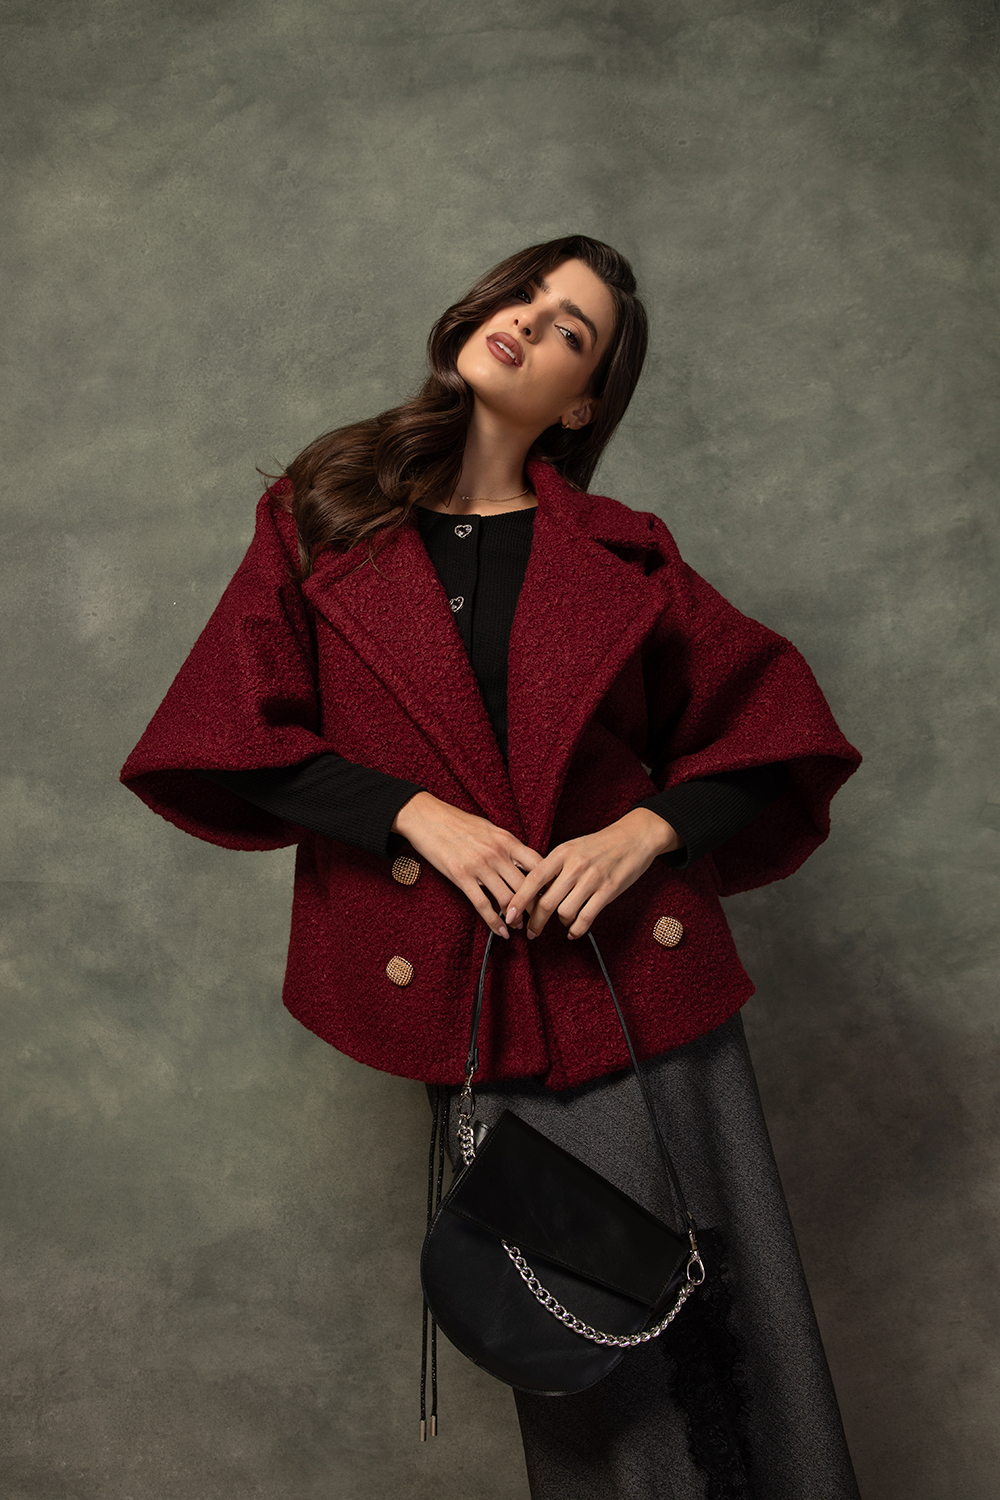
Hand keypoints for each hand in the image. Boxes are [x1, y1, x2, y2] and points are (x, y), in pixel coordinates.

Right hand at [392, 791, 542, 938]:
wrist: (427, 817)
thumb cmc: (458, 822)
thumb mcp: (490, 829)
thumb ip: (507, 846)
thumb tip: (523, 863)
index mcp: (506, 840)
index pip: (538, 864)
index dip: (548, 882)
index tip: (552, 895)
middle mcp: (497, 853)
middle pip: (526, 885)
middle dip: (536, 906)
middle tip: (540, 918)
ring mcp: (479, 865)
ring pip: (507, 898)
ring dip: (516, 917)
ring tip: (520, 926)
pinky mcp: (461, 877)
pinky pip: (483, 905)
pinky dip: (494, 922)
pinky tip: (501, 931)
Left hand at [504, 809, 680, 941]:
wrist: (634, 837)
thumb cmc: (600, 844)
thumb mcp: (572, 848)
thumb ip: (554, 867)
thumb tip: (533, 891)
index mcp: (562, 853)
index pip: (533, 879)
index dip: (518, 900)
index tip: (508, 916)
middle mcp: (574, 866)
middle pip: (546, 901)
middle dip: (535, 922)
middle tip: (530, 932)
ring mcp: (592, 878)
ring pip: (565, 912)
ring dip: (561, 923)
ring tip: (563, 923)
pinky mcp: (609, 890)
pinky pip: (586, 917)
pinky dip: (577, 929)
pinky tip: (574, 932)